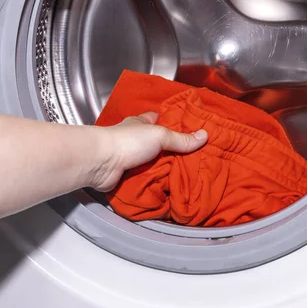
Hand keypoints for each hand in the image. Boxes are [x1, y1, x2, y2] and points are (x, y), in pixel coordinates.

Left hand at [91, 112, 207, 191]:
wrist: (102, 163)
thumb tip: (205, 135)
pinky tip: (169, 187)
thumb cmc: (128, 142)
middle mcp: (135, 139)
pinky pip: (146, 178)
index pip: (158, 119)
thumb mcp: (160, 136)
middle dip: (172, 150)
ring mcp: (130, 157)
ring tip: (185, 175)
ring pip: (152, 162)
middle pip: (158, 144)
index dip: (172, 123)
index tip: (188, 130)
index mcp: (141, 123)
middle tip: (193, 158)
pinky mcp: (127, 175)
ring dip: (164, 169)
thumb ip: (181, 139)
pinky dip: (155, 182)